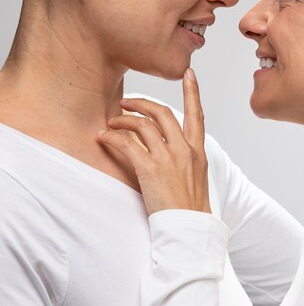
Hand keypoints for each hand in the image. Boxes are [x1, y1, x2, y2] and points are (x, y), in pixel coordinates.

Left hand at [97, 68, 210, 215]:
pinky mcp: (151, 170)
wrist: (189, 232)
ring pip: (144, 125)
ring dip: (124, 120)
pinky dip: (113, 138)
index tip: (189, 73)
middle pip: (163, 113)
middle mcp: (184, 150)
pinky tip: (104, 139)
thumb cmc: (190, 208)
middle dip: (143, 102)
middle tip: (127, 101)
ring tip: (112, 123)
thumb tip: (169, 146)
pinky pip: (128, 145)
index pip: (197, 114)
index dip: (193, 91)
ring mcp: (169, 158)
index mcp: (198, 151)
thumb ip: (185, 158)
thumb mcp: (195, 178)